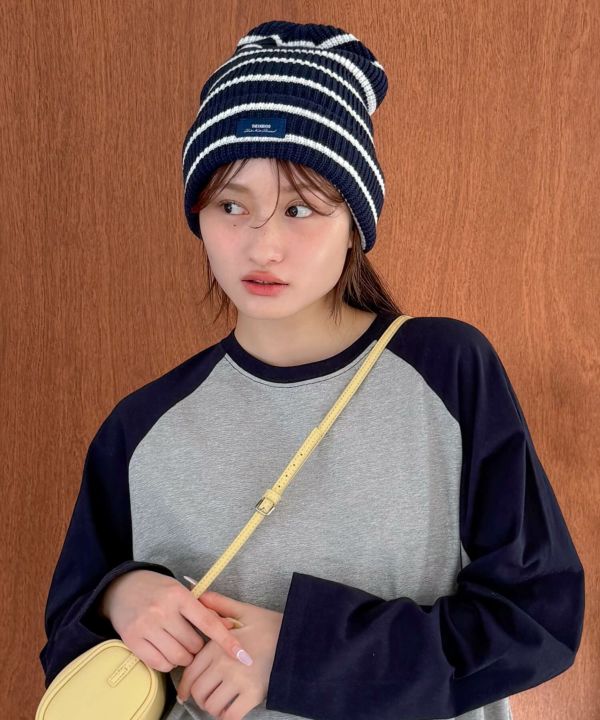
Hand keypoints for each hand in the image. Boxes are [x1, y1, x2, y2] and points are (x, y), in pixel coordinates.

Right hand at [98, 569, 252, 671]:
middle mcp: (162, 611)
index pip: (207, 622)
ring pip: (178, 657)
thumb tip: (229, 626)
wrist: (122, 587)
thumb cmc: (158, 589)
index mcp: (179, 595)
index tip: (242, 654)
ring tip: (179, 645)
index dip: (226, 640)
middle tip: (191, 639)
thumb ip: (203, 609)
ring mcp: (146, 627)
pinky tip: (165, 650)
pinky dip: (167, 663)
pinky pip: (159, 664)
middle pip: (193, 645)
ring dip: (184, 657)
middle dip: (197, 647)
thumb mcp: (181, 591)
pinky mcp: (132, 640)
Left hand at [176, 590, 283, 719]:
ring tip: (219, 701)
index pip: (191, 672)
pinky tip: (231, 707)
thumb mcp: (244, 612)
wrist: (297, 639)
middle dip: (199, 697)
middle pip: (199, 691)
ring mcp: (238, 681)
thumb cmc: (270, 626)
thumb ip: (219, 605)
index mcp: (218, 645)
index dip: (185, 685)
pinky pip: (230, 715)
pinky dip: (226, 715)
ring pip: (212, 706)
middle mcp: (224, 664)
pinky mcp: (253, 695)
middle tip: (206, 695)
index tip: (186, 692)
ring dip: (212, 707)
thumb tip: (199, 594)